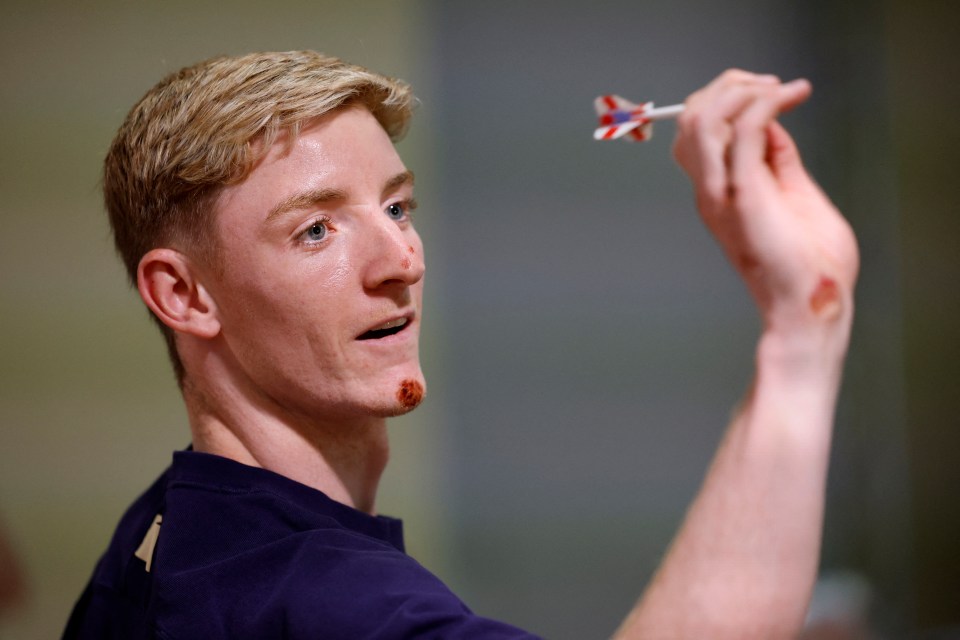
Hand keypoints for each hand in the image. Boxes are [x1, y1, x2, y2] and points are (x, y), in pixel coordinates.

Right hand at [673, 70, 858, 332]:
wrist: (808, 303)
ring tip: (781, 88)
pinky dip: (763, 102)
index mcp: (717, 193)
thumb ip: (778, 163)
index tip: (773, 93)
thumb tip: (773, 126)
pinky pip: (741, 129)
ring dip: (740, 89)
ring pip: (702, 118)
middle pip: (689, 118)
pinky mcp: (744, 193)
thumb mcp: (794, 197)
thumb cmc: (809, 264)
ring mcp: (721, 192)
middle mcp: (710, 191)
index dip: (726, 100)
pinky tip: (788, 95)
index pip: (698, 133)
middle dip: (727, 86)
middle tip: (773, 85)